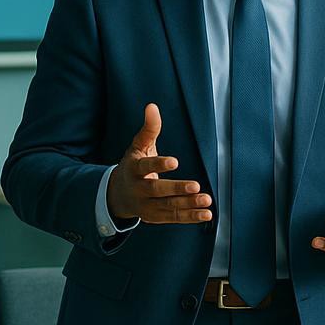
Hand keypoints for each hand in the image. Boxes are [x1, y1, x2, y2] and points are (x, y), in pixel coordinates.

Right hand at [106, 103, 212, 223]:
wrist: (118, 195)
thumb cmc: (133, 166)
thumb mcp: (138, 146)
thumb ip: (149, 129)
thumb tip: (152, 106)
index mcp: (134, 170)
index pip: (145, 167)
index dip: (159, 164)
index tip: (174, 161)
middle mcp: (139, 189)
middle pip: (157, 190)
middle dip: (176, 189)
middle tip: (196, 186)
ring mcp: (147, 206)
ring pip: (168, 206)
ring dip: (188, 204)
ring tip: (206, 200)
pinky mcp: (156, 217)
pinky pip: (174, 218)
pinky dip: (190, 217)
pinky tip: (206, 214)